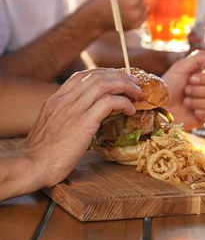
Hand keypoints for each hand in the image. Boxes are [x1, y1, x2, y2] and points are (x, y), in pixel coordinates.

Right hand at [21, 69, 140, 187]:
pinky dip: (124, 103)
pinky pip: (109, 102)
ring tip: (137, 93)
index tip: (118, 78)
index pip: (82, 75)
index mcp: (55, 99)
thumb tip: (86, 115)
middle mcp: (64, 100)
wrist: (32, 166)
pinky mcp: (83, 122)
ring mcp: (73, 110)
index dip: (104, 73)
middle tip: (134, 83)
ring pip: (105, 84)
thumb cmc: (42, 153)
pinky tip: (130, 110)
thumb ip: (66, 116)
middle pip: (97, 76)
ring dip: (125, 86)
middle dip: (120, 76)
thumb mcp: (51, 126)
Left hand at [163, 50, 204, 130]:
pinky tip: (191, 111)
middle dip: (198, 89)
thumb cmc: (167, 86)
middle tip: (186, 90)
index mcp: (204, 75)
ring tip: (185, 101)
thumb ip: (198, 58)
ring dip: (196, 101)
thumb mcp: (180, 67)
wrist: (157, 107)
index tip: (192, 79)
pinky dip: (199, 110)